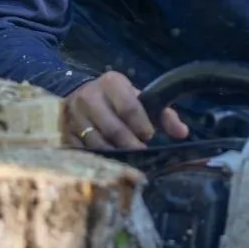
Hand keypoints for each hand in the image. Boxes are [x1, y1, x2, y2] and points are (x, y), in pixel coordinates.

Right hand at [62, 70, 187, 152]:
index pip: (130, 108)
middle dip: (131, 145)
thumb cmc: (117, 98)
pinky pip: (83, 151)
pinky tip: (109, 164)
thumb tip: (183, 133)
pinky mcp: (65, 132)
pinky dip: (98, 159)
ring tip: (128, 161)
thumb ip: (163, 114)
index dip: (142, 126)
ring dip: (116, 155)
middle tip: (142, 154)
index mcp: (111, 83)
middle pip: (114, 129)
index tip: (149, 136)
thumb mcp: (139, 98)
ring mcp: (74, 116)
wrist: (78, 93)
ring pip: (98, 143)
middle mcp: (89, 97)